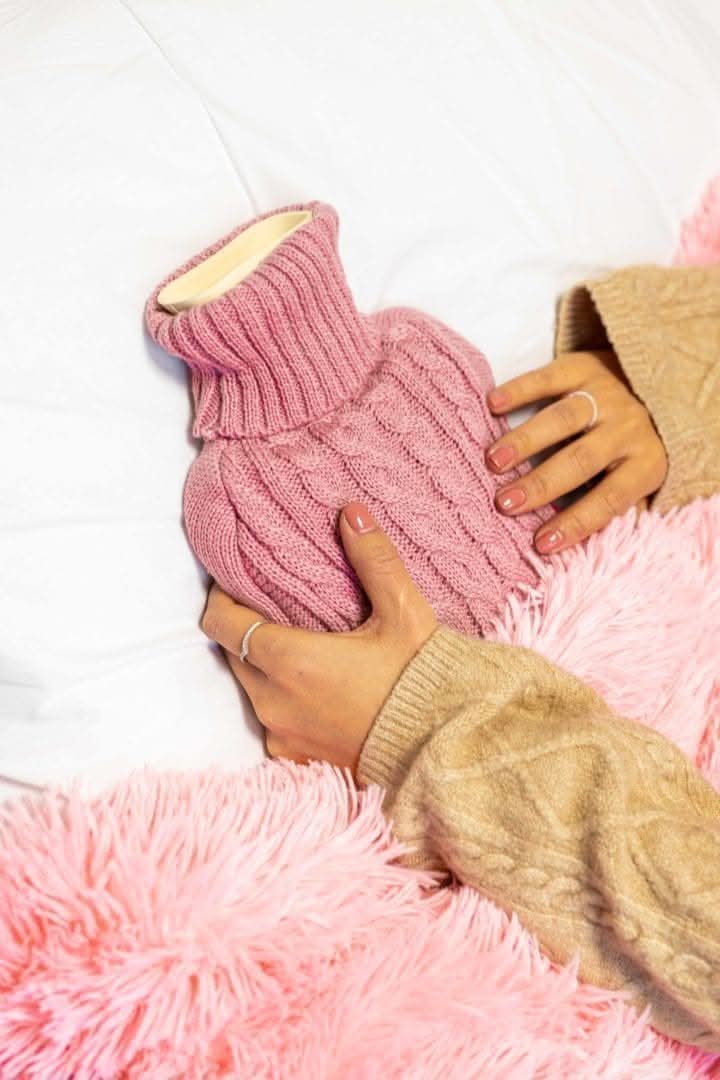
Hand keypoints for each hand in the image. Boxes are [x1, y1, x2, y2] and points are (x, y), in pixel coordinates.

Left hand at [200, 502, 437, 776]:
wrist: (444, 744)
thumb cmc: (420, 678)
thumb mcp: (402, 612)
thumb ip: (373, 559)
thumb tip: (351, 511)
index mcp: (290, 661)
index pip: (222, 623)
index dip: (222, 597)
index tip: (237, 579)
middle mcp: (274, 700)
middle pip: (234, 652)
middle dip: (244, 625)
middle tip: (271, 602)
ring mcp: (283, 731)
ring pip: (250, 684)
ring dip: (262, 660)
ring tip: (295, 637)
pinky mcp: (297, 752)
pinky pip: (271, 716)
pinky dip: (279, 695)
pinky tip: (310, 682)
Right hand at [485, 350, 667, 553]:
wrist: (658, 381)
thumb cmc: (637, 446)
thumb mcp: (640, 478)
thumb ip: (616, 509)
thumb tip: (585, 551)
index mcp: (646, 463)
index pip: (609, 499)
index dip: (575, 523)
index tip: (541, 543)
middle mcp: (629, 428)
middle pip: (582, 459)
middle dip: (542, 484)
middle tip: (505, 503)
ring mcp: (607, 394)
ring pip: (564, 418)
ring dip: (526, 440)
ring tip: (494, 462)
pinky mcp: (586, 366)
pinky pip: (551, 376)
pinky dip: (521, 389)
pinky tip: (494, 404)